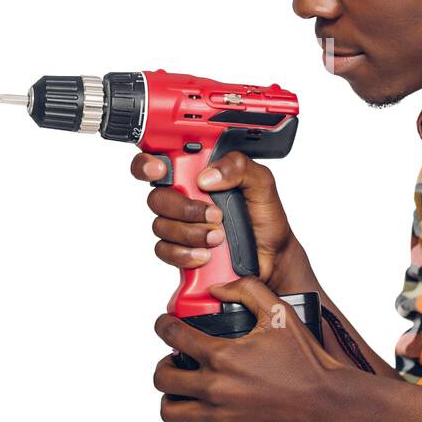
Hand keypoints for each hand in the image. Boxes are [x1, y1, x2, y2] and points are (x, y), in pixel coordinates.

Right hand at [130, 150, 315, 294]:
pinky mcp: (180, 251)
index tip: (160, 170)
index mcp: (199, 175)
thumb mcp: (261, 184)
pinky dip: (185, 254)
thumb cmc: (265, 219)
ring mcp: (180, 226)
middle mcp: (185, 198)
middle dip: (183, 208)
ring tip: (218, 236)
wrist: (273, 259)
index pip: (161, 162)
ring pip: (161, 226)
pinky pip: (165, 250)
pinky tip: (206, 255)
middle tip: (213, 214)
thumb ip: (239, 166)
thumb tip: (207, 175)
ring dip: (191, 232)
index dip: (148, 163)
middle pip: (157, 197)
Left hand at [153, 277, 346, 421]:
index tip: (166, 324)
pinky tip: (213, 407)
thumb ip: (247, 290)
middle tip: (175, 359)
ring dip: (172, 397)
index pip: (172, 335)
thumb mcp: (279, 313)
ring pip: (170, 412)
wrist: (327, 402)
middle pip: (162, 378)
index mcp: (222, 354)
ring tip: (185, 387)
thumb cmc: (305, 358)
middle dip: (163, 364)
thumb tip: (217, 287)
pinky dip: (201, 421)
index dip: (163, 325)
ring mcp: (221, 414)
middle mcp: (215, 387)